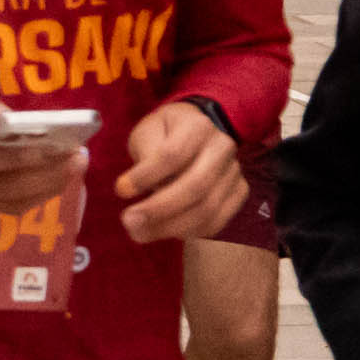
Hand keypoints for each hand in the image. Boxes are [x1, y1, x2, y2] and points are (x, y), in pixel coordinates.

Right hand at [0, 84, 87, 214]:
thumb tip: (7, 111)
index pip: (5, 163)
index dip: (39, 157)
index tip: (66, 146)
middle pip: (18, 190)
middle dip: (53, 177)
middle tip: (79, 160)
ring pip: (14, 206)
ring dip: (46, 192)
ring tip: (69, 174)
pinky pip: (1, 210)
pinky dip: (27, 200)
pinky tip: (42, 185)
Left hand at [115, 98, 242, 243]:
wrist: (198, 132)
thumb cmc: (165, 133)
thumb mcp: (148, 132)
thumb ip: (148, 155)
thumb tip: (147, 190)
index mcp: (198, 127)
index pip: (173, 155)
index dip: (146, 176)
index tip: (120, 190)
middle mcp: (222, 148)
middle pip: (195, 187)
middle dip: (159, 209)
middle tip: (129, 221)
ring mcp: (235, 172)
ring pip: (207, 209)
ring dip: (170, 227)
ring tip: (140, 233)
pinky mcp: (239, 192)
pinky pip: (216, 221)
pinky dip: (189, 231)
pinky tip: (163, 231)